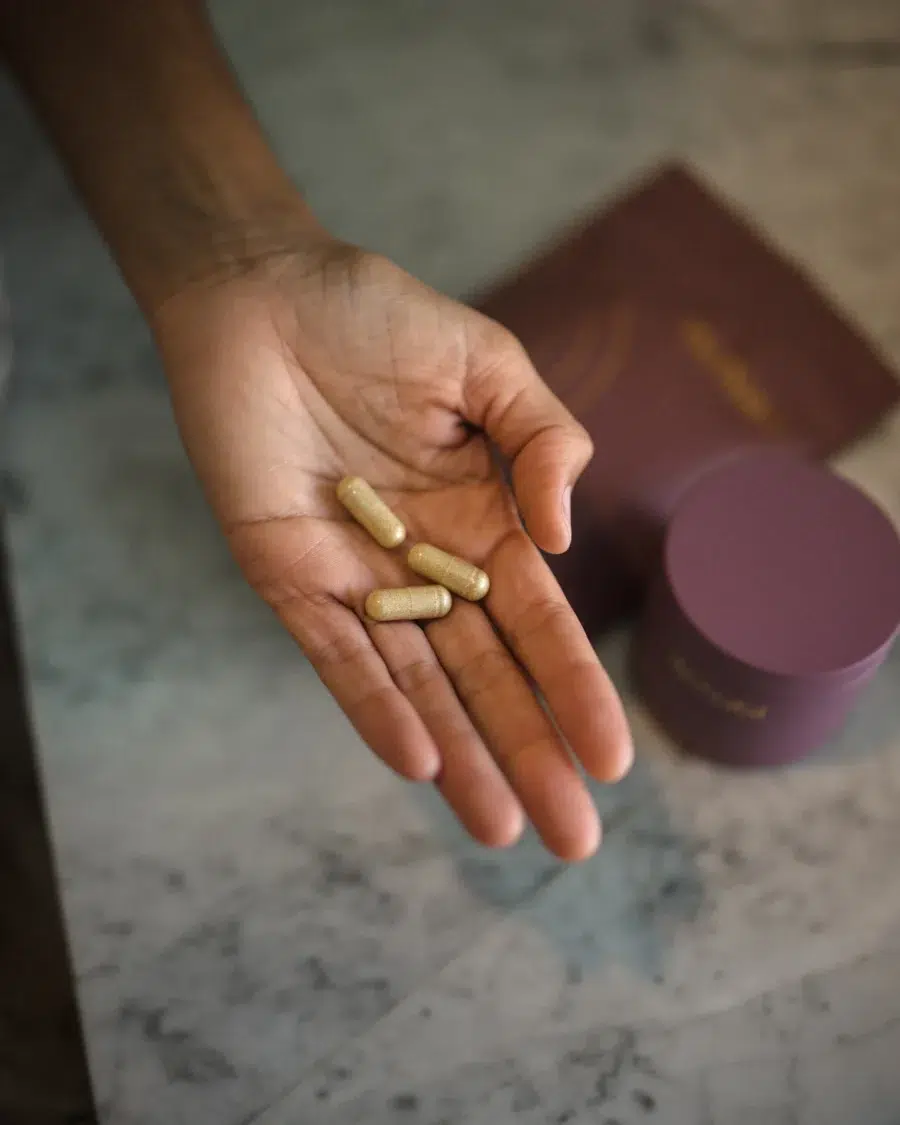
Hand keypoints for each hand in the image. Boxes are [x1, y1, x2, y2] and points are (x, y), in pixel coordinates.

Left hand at [151, 232, 632, 860]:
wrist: (259, 295)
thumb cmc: (375, 316)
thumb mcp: (488, 364)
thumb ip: (546, 440)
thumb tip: (563, 539)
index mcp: (484, 521)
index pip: (540, 623)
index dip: (576, 690)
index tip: (613, 759)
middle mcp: (427, 565)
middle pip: (487, 675)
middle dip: (530, 753)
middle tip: (573, 839)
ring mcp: (358, 578)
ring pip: (417, 684)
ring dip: (460, 757)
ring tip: (502, 830)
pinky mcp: (290, 577)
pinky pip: (337, 654)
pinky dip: (374, 707)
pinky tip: (417, 762)